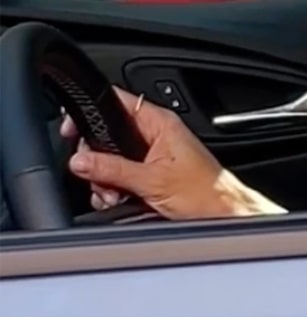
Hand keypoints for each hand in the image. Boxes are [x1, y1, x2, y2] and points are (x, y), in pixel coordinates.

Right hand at [61, 87, 284, 219]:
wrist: (223, 214)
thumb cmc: (205, 192)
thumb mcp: (153, 180)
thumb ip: (113, 169)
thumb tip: (81, 160)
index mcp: (160, 123)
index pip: (117, 103)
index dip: (91, 113)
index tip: (72, 130)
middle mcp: (155, 135)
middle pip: (107, 136)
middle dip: (97, 160)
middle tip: (103, 179)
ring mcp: (151, 155)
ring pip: (109, 160)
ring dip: (105, 180)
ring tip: (117, 195)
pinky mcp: (149, 175)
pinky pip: (118, 176)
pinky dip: (113, 189)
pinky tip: (121, 201)